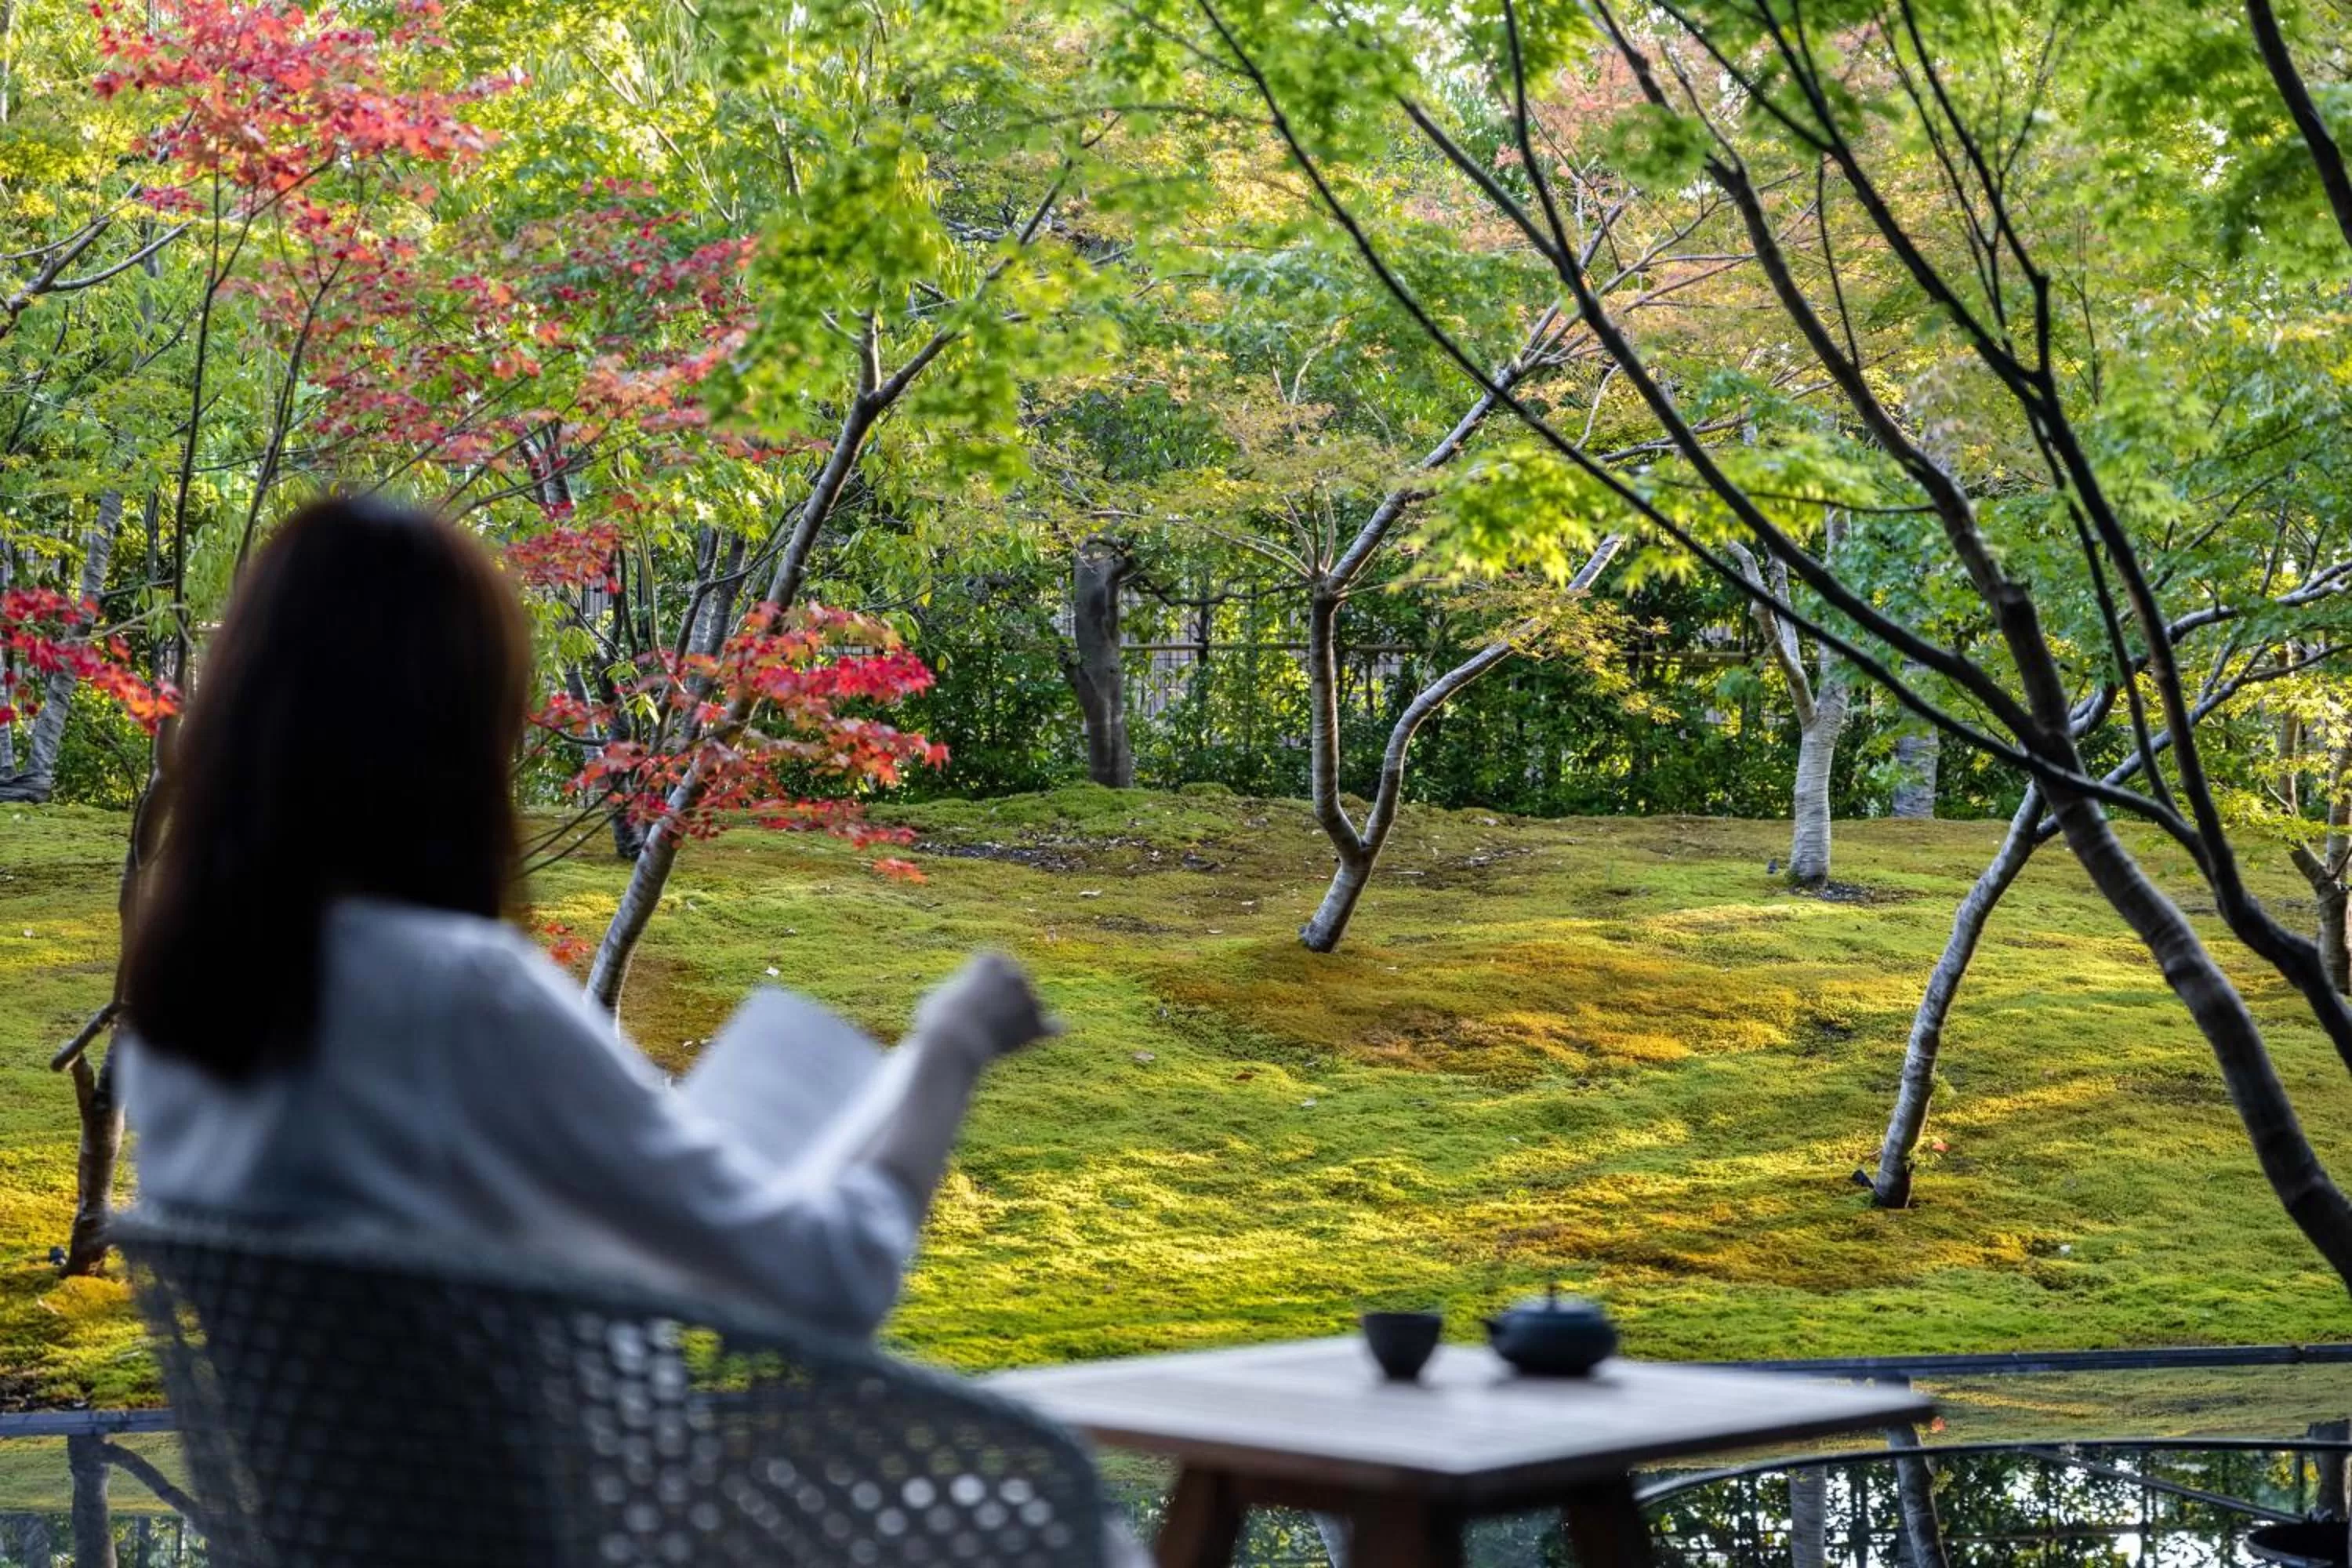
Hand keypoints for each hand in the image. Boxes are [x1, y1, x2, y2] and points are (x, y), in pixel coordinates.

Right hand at [913, 952, 1061, 1065]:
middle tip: (987, 1018)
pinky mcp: (1036, 1023)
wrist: (954, 1041)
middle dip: (1008, 997)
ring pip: (1031, 1007)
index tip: (969, 999)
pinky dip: (1051, 1028)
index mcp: (991, 959)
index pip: (995, 967)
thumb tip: (960, 1000)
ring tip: (998, 1037)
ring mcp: (1029, 997)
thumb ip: (959, 992)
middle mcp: (1015, 972)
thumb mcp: (941, 996)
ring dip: (1023, 1018)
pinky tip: (1056, 1030)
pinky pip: (1052, 1026)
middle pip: (1017, 984)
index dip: (982, 985)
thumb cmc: (938, 1018)